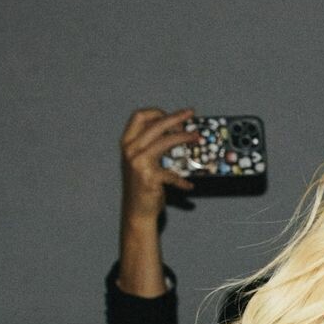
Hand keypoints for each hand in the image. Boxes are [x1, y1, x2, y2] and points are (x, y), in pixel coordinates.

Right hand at [120, 106, 197, 224]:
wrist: (136, 211)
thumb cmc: (141, 186)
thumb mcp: (140, 161)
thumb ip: (150, 145)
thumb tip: (174, 129)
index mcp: (127, 143)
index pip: (139, 116)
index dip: (158, 112)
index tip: (174, 116)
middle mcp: (131, 150)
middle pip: (156, 125)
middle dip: (176, 117)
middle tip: (191, 115)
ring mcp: (139, 163)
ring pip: (165, 141)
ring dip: (184, 137)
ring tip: (196, 137)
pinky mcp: (150, 178)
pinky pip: (172, 174)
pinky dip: (182, 180)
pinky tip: (188, 185)